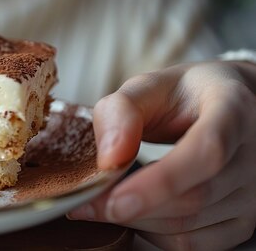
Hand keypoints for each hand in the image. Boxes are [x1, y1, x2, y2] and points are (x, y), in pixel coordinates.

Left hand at [67, 61, 255, 249]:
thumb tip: (108, 159)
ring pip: (188, 226)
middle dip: (129, 205)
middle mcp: (254, 155)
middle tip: (83, 199)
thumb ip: (121, 112)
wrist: (228, 106)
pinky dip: (153, 233)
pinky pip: (192, 244)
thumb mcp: (147, 87)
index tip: (114, 198)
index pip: (207, 152)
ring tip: (106, 196)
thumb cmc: (183, 96)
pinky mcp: (243, 222)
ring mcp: (253, 194)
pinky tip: (135, 210)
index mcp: (233, 109)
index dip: (161, 182)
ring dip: (135, 219)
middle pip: (193, 198)